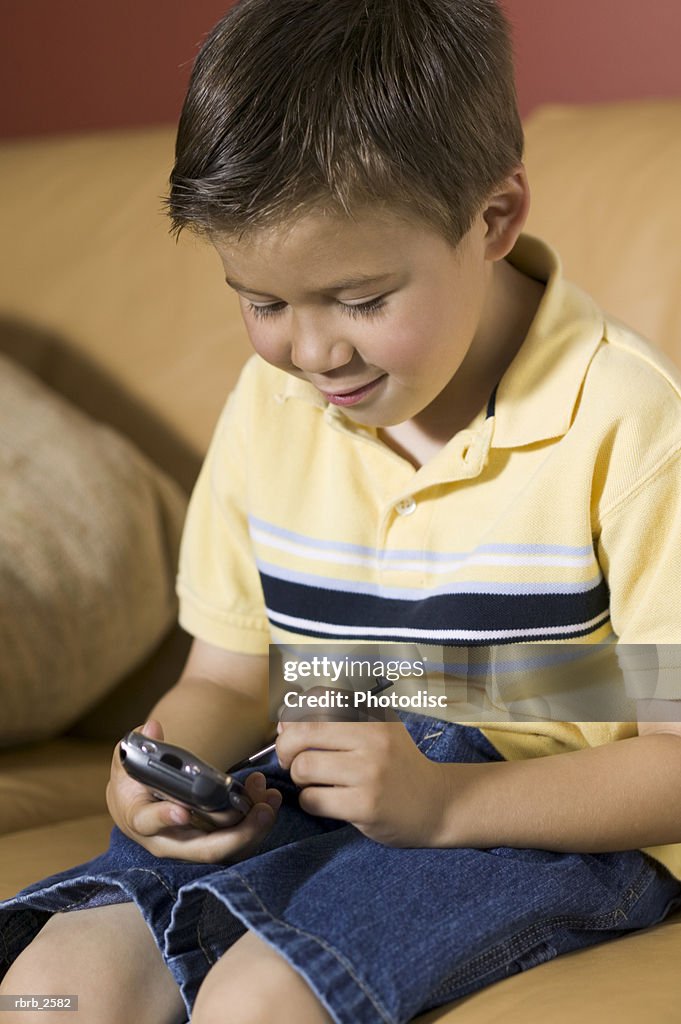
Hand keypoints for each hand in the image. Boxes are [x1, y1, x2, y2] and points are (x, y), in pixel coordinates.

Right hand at [107, 720, 281, 862]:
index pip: (150, 822)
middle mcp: (169, 840)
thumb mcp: (127, 763)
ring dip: (254, 827)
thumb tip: (152, 728)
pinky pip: (236, 840)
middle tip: (260, 810)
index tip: (183, 811)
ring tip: (270, 798)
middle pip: (204, 849)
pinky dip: (255, 822)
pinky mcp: (210, 842)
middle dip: (237, 834)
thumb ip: (140, 744)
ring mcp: (191, 845)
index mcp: (141, 819)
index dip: (166, 817)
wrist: (135, 809)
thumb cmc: (132, 786)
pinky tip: (268, 799)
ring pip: (227, 847)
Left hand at [275, 718, 450, 845]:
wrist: (435, 804)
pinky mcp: (365, 805)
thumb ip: (337, 719)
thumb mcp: (378, 729)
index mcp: (373, 715)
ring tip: (312, 781)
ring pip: (304, 767)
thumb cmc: (397, 766)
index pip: (318, 698)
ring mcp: (370, 773)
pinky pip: (314, 799)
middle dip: (286, 747)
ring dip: (299, 778)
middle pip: (303, 732)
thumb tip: (284, 721)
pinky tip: (325, 800)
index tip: (291, 728)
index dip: (294, 714)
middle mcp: (373, 738)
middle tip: (291, 759)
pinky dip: (310, 801)